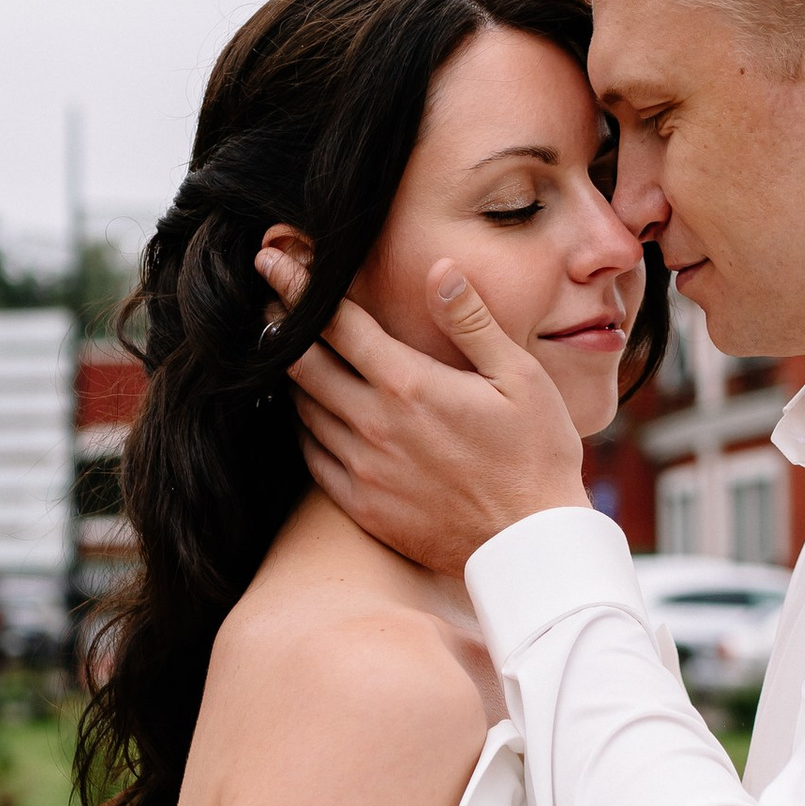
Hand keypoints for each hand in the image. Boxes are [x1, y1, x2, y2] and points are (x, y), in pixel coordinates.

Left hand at [263, 254, 588, 571]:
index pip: (336, 323)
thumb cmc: (535, 455)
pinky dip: (306, 427)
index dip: (298, 286)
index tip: (273, 259)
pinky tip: (315, 413)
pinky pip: (314, 456)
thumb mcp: (519, 378)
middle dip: (279, 325)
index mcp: (409, 385)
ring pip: (304, 409)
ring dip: (293, 376)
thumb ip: (471, 321)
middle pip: (302, 363)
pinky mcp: (361, 505)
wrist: (528, 545)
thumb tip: (439, 268)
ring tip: (290, 352)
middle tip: (269, 303)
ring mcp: (363, 468)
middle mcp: (374, 424)